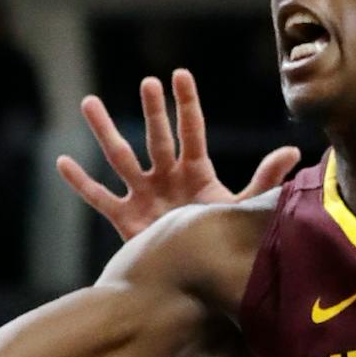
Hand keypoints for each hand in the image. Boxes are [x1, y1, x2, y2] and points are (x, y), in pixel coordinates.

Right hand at [57, 69, 299, 241]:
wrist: (199, 280)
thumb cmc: (222, 242)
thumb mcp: (241, 210)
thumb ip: (264, 181)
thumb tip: (293, 152)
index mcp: (197, 172)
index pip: (192, 131)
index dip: (186, 105)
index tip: (180, 75)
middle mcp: (168, 177)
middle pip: (158, 138)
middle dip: (153, 112)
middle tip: (147, 83)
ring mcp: (144, 195)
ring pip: (121, 158)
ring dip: (105, 131)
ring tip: (89, 102)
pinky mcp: (126, 219)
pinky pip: (99, 197)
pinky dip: (81, 182)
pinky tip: (62, 162)